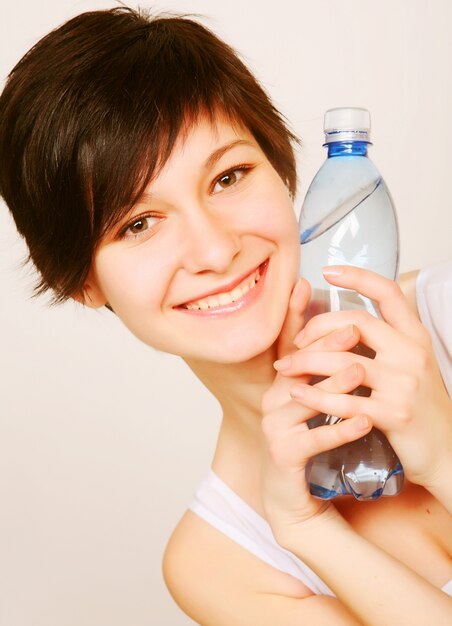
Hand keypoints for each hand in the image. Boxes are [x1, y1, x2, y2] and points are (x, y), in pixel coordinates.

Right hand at [260, 278, 372, 542]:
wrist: (289, 492)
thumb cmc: (305, 440)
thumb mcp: (312, 400)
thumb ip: (321, 369)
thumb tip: (341, 330)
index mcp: (282, 381)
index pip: (289, 341)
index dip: (295, 314)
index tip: (305, 285)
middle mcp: (272, 397)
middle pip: (298, 364)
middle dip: (325, 345)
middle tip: (352, 329)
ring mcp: (274, 425)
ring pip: (303, 399)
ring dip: (332, 385)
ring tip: (359, 371)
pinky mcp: (282, 453)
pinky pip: (314, 439)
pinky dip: (340, 429)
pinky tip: (363, 420)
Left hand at [279, 266, 451, 493]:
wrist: (447, 452)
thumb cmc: (420, 407)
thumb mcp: (411, 365)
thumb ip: (386, 343)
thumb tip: (346, 324)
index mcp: (415, 337)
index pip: (388, 293)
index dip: (358, 276)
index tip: (327, 270)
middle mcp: (412, 353)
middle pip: (354, 323)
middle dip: (316, 328)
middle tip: (294, 342)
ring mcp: (405, 383)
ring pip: (343, 361)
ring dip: (306, 363)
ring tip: (284, 367)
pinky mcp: (394, 413)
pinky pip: (345, 401)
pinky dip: (315, 396)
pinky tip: (296, 394)